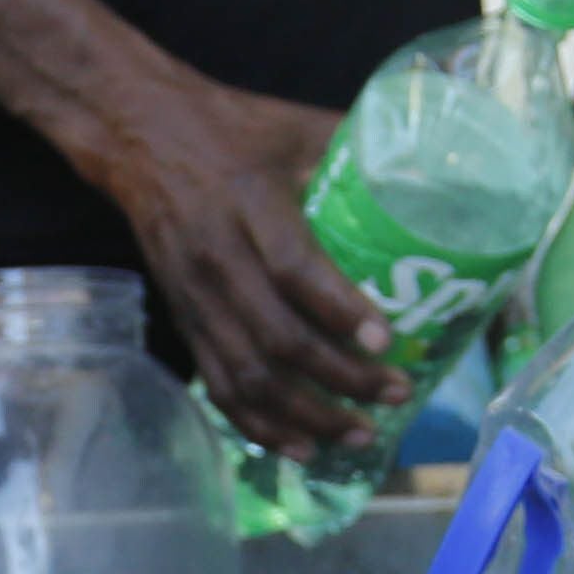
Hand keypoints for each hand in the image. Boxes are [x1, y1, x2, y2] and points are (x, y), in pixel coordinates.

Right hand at [65, 69, 385, 455]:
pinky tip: (302, 448)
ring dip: (307, 416)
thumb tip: (434, 173)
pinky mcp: (183, 320)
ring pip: (250, 376)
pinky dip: (261, 426)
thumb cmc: (231, 128)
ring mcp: (195, 297)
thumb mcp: (294, 126)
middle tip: (395, 394)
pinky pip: (220, 386)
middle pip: (278, 338)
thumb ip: (356, 151)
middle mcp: (217, 258)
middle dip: (341, 379)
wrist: (139, 136)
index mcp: (250, 202)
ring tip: (359, 435)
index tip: (387, 340)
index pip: (293, 268)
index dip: (339, 311)